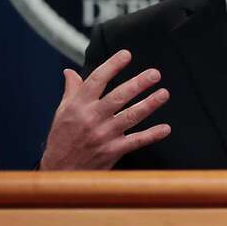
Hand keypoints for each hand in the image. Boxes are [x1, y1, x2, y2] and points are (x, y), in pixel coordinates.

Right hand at [39, 50, 170, 169]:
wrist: (60, 171)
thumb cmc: (62, 138)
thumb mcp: (62, 112)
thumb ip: (71, 91)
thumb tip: (69, 72)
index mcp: (78, 106)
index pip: (97, 80)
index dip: (112, 66)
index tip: (127, 54)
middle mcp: (92, 118)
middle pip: (118, 97)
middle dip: (138, 84)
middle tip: (155, 73)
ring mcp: (103, 135)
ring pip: (130, 117)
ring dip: (149, 104)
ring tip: (164, 93)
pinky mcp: (112, 151)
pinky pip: (135, 141)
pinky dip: (151, 135)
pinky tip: (165, 128)